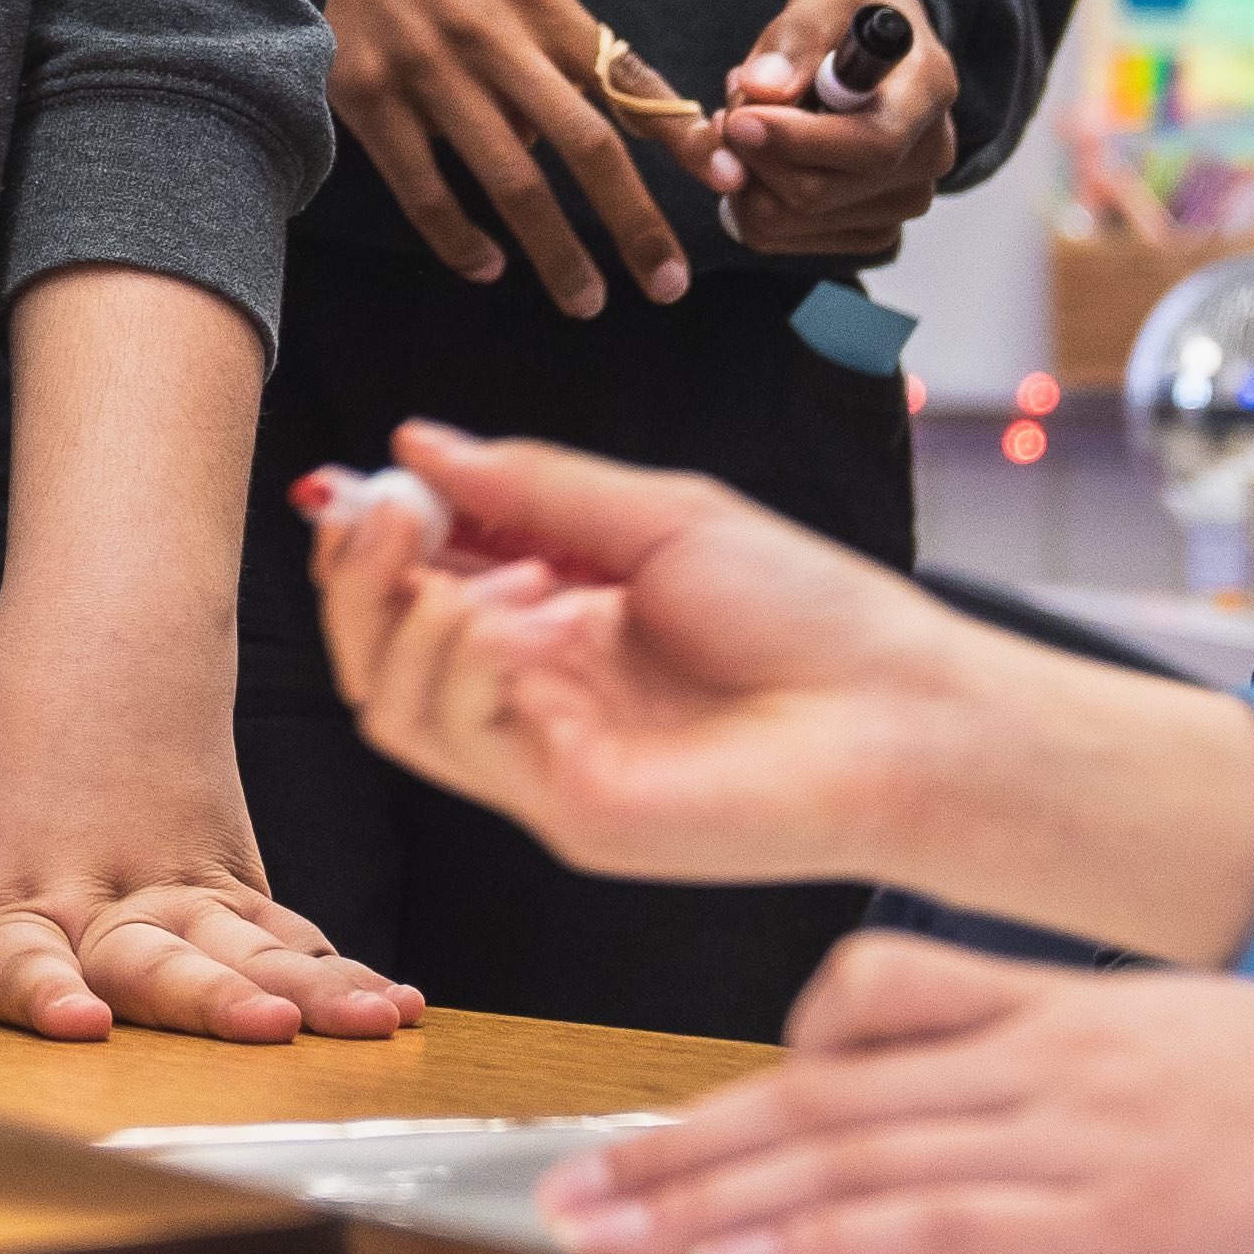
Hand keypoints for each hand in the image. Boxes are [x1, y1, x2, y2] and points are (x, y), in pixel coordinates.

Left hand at [0, 659, 420, 1041]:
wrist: (108, 638)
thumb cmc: (6, 750)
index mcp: (6, 898)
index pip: (17, 960)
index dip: (44, 994)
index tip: (79, 1023)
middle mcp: (97, 901)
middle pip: (152, 960)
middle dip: (204, 999)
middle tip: (259, 1027)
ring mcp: (178, 890)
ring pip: (242, 947)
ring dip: (302, 988)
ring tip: (358, 1023)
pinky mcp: (237, 879)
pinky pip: (290, 931)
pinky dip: (344, 968)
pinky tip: (392, 1006)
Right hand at [303, 418, 995, 887]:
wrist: (901, 712)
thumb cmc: (810, 613)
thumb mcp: (657, 515)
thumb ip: (532, 486)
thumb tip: (413, 443)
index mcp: (563, 619)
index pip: (428, 579)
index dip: (378, 532)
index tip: (352, 479)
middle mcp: (540, 693)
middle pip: (386, 648)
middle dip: (358, 576)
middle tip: (373, 513)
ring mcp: (546, 758)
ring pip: (396, 704)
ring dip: (397, 620)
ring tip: (447, 571)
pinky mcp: (565, 810)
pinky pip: (458, 741)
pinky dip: (454, 664)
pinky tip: (506, 618)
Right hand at [326, 0, 686, 314]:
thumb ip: (537, 38)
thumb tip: (555, 138)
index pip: (627, 77)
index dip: (680, 137)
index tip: (725, 182)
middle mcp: (492, 34)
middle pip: (586, 145)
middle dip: (636, 223)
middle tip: (669, 283)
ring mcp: (428, 69)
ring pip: (514, 181)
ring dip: (557, 253)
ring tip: (587, 302)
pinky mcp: (366, 96)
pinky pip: (426, 189)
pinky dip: (461, 238)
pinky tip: (487, 267)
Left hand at [528, 934, 1253, 1253]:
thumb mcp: (1197, 1044)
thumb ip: (1084, 1067)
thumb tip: (999, 1129)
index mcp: (1060, 1013)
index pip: (861, 1022)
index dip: (748, 1078)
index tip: (661, 1126)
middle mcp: (1038, 1060)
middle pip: (813, 1093)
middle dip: (676, 1147)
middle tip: (562, 1188)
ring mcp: (1068, 1136)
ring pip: (842, 1155)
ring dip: (707, 1202)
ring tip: (603, 1234)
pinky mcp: (1110, 1219)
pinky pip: (926, 1224)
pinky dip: (816, 1245)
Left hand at [699, 0, 952, 260]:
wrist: (873, 43)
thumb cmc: (850, 12)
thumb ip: (794, 39)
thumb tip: (762, 89)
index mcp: (931, 89)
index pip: (873, 144)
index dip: (797, 141)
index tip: (738, 119)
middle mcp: (931, 155)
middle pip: (821, 192)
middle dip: (753, 153)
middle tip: (729, 107)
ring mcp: (904, 200)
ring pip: (792, 220)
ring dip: (745, 173)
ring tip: (747, 117)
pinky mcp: (872, 228)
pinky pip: (784, 236)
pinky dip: (750, 197)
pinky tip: (759, 153)